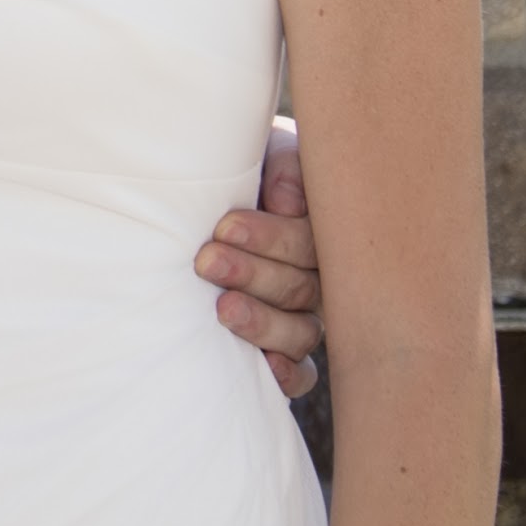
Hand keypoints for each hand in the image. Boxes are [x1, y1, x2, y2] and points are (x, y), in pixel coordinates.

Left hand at [197, 115, 326, 400]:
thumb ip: (284, 166)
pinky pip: (302, 374)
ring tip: (222, 310)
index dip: (270, 238)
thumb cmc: (242, 170)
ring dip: (262, 323)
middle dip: (253, 274)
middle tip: (207, 260)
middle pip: (300, 288)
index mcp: (319, 228)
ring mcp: (305, 317)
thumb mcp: (262, 151)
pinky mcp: (287, 352)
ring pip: (301, 332)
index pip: (307, 243)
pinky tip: (264, 368)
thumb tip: (288, 202)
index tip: (225, 227)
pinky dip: (289, 374)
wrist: (205, 194)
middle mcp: (319, 277)